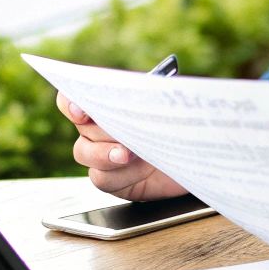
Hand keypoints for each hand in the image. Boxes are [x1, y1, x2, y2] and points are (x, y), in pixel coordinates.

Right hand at [58, 90, 188, 201]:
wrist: (198, 159)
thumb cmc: (183, 126)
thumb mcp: (169, 106)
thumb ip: (150, 95)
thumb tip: (144, 89)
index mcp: (108, 104)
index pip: (72, 98)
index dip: (70, 102)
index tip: (81, 110)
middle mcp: (99, 129)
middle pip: (83, 127)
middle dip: (101, 128)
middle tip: (121, 130)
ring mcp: (103, 156)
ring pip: (84, 153)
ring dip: (104, 154)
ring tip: (126, 154)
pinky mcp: (114, 181)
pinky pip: (102, 178)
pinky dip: (120, 174)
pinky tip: (139, 169)